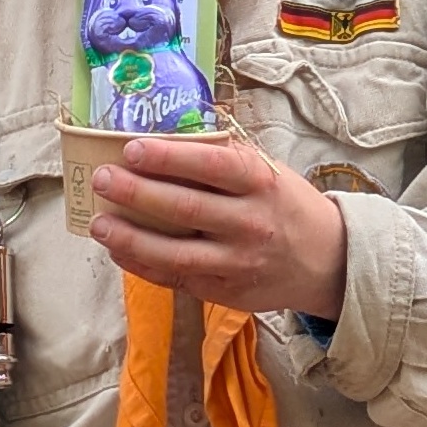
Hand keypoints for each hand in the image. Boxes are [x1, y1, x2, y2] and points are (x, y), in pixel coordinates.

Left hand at [90, 129, 352, 316]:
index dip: (167, 158)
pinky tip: (120, 250)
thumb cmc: (287, 206)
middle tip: (102, 179)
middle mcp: (250, 223)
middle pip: (185, 208)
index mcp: (261, 183)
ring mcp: (238, 263)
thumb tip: (167, 135)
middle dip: (136, 193)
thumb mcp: (269, 172)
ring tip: (99, 224)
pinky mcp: (227, 292)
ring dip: (130, 239)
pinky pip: (177, 279)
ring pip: (175, 253)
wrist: (328, 262)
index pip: (209, 166)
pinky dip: (143, 265)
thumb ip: (225, 157)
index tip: (131, 149)